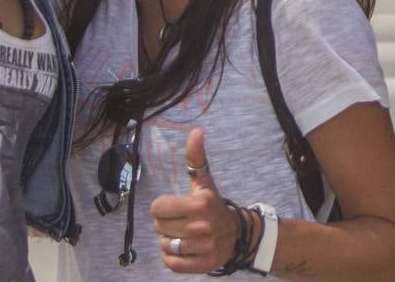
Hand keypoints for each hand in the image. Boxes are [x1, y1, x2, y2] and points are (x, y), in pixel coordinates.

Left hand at [150, 128, 248, 273]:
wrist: (237, 235)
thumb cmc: (212, 205)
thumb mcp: (204, 182)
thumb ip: (196, 157)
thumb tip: (196, 130)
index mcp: (200, 203)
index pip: (157, 207)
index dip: (163, 207)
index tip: (176, 207)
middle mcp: (202, 226)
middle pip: (158, 226)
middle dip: (166, 224)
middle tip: (182, 221)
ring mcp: (204, 246)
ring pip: (164, 245)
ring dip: (170, 241)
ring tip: (184, 235)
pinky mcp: (203, 264)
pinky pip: (171, 264)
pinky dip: (173, 258)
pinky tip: (184, 249)